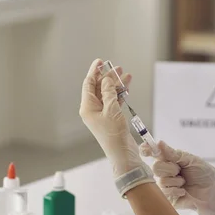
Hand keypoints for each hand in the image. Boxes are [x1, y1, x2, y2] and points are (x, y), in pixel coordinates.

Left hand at [80, 59, 144, 177]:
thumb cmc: (114, 134)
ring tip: (125, 75)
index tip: (100, 61)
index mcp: (87, 108)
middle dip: (108, 77)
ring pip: (108, 94)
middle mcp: (92, 110)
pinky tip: (127, 87)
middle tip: (117, 67)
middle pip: (98, 88)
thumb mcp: (111, 109)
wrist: (122, 153)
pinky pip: (114, 101)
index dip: (94, 71)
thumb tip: (107, 80)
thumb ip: (109, 92)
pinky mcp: (111, 118)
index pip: (88, 84)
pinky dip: (120, 94)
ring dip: (116, 85)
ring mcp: (102, 114)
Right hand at [141, 141, 214, 214]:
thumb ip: (174, 153)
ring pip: (160, 180)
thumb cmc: (207, 175)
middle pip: (155, 167)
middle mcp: (167, 173)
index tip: (145, 150)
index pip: (154, 154)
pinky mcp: (169, 199)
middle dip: (168, 168)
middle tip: (179, 170)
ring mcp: (167, 186)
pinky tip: (184, 192)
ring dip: (175, 180)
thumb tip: (159, 143)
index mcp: (172, 161)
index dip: (147, 151)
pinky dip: (176, 190)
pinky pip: (165, 192)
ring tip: (185, 182)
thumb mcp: (191, 160)